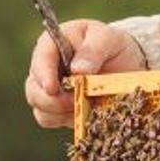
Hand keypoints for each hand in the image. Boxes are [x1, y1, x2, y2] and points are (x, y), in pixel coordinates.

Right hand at [25, 19, 147, 128]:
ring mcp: (51, 93)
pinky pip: (54, 122)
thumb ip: (93, 50)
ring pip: (41, 110)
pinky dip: (69, 121)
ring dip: (61, 113)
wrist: (125, 63)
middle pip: (33, 91)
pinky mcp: (60, 111)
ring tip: (87, 105)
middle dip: (51, 101)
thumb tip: (78, 70)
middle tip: (75, 101)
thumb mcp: (107, 38)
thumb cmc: (112, 44)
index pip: (40, 60)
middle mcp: (46, 70)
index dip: (43, 76)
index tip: (52, 89)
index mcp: (52, 46)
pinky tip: (87, 113)